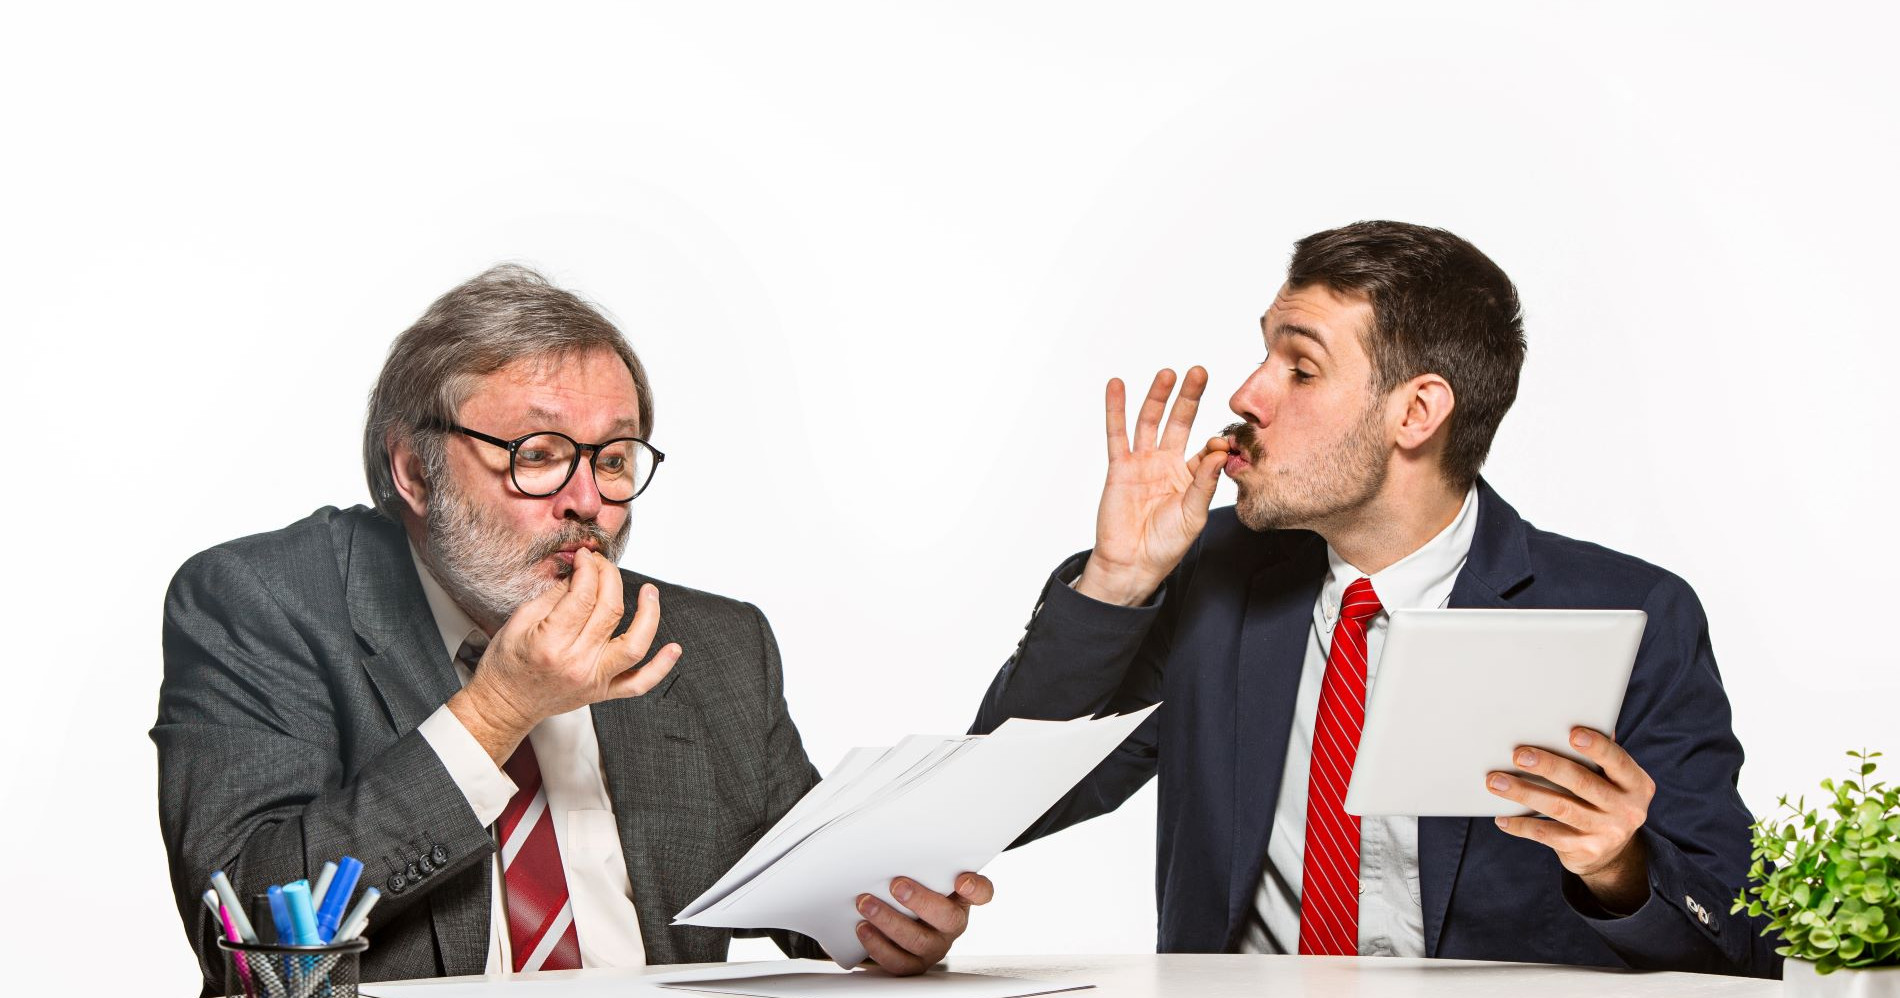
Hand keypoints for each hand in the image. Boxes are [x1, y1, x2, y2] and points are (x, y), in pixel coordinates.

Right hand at [449, 549, 681, 763]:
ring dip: (649, 615)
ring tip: (650, 592)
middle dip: (611, 578)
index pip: (584, 596)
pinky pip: (640, 683)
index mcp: (551, 643)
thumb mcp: (519, 621)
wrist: (505, 705)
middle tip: (604, 565)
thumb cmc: (507, 663)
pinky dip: (661, 668)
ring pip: (634, 645)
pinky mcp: (603, 693)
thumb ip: (555, 595)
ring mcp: (594, 681)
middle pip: (610, 611)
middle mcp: (577, 664)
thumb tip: (583, 571)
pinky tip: (674, 648)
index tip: (587, 557)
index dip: (590, 568)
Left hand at [854, 873, 993, 975]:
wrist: (896, 927)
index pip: (981, 893)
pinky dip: (878, 945)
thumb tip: (895, 849)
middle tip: (897, 885)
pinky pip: (898, 962)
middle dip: (920, 901)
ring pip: (918, 941)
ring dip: (889, 921)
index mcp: (960, 900)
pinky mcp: (913, 965)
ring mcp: (933, 948)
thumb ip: (921, 866)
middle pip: (947, 918)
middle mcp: (951, 926)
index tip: (962, 881)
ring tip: (867, 904)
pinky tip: (864, 928)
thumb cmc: (912, 896)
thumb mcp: (922, 879)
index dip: (976, 888)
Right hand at [1073, 367, 1229, 606]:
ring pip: (1150, 422)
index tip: (1225, 439)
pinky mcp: (1120, 467)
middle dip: (1188, 398)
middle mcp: (1167, 464)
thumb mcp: (1194, 514)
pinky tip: (1117, 386)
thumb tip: (1219, 451)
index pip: (1206, 448)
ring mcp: (1142, 463)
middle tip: (1199, 372)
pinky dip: (1116, 409)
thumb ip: (1205, 482)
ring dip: (1157, 397)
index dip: (1217, 440)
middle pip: (1179, 422)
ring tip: (1167, 373)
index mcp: (1190, 476)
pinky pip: (1117, 434)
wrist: (1132, 563)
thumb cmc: (1166, 545)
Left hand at [1487, 727, 1655, 911]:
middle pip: (1582, 783)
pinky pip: (1547, 835)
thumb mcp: (1613, 780)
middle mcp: (1627, 809)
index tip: (1572, 734)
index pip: (1617, 761)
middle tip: (1518, 755)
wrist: (1612, 854)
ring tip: (1495, 782)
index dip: (1596, 747)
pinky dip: (1521, 825)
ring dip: (1524, 793)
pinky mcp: (1585, 850)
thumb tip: (1576, 715)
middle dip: (1547, 766)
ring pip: (1559, 808)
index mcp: (1636, 784)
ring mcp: (1607, 832)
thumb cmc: (1604, 799)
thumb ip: (1600, 754)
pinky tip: (1502, 817)